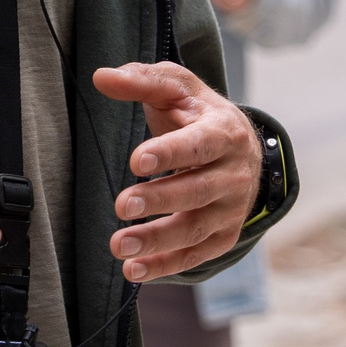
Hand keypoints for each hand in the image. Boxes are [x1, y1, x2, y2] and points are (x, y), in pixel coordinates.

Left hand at [93, 62, 263, 281]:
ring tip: (120, 246)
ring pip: (195, 228)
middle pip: (197, 191)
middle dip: (159, 200)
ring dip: (157, 241)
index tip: (136, 161)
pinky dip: (166, 265)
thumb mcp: (177, 89)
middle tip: (122, 206)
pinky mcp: (223, 235)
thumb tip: (101, 76)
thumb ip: (142, 80)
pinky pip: (196, 255)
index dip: (170, 153)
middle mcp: (234, 173)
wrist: (244, 149)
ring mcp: (231, 208)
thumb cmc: (199, 115)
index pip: (199, 145)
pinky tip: (134, 270)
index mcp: (224, 132)